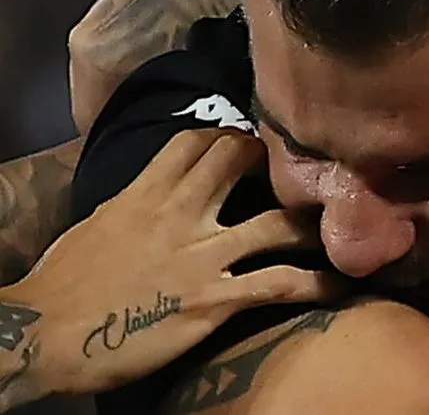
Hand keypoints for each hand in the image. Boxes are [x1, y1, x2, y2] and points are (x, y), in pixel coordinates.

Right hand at [2, 130, 337, 398]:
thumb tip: (160, 189)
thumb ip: (137, 201)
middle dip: (274, 162)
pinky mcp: (212, 299)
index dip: (228, 136)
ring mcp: (199, 256)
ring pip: (275, 221)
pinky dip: (316, 282)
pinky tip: (341, 284)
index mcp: (145, 194)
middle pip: (239, 162)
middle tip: (300, 176)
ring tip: (334, 227)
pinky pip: (278, 283)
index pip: (196, 143)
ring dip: (308, 225)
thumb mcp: (98, 223)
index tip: (249, 144)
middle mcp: (178, 215)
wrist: (43, 335)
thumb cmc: (64, 284)